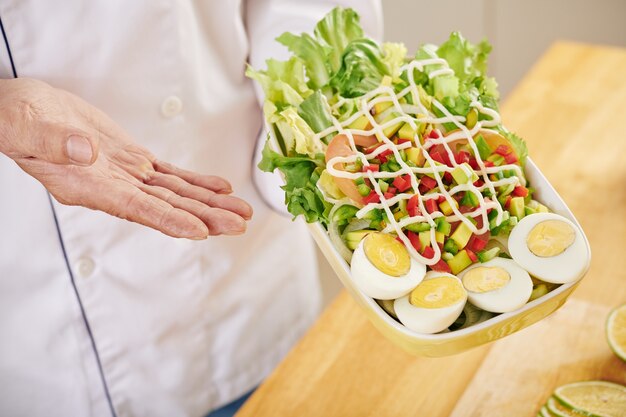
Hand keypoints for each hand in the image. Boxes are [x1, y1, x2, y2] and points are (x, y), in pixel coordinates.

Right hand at [0, 78, 251, 238]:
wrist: (24, 111)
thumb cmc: (17, 120)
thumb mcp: (26, 127)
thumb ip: (52, 142)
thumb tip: (86, 152)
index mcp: (86, 187)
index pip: (135, 209)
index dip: (169, 220)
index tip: (200, 231)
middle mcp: (111, 188)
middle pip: (166, 206)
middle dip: (204, 216)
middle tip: (238, 224)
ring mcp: (125, 175)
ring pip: (175, 193)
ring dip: (208, 203)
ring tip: (240, 212)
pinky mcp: (133, 159)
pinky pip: (170, 175)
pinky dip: (195, 181)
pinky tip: (219, 187)